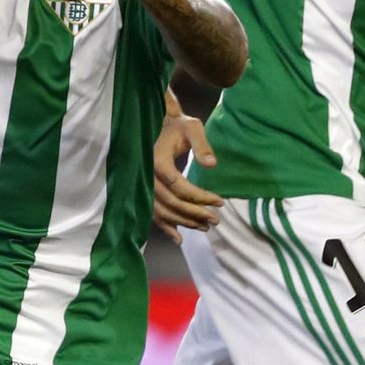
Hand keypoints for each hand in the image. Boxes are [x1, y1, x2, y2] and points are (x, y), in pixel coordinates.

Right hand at [153, 114, 224, 241]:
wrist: (157, 125)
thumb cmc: (177, 126)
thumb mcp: (192, 128)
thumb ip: (202, 145)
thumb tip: (212, 165)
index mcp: (158, 161)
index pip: (179, 186)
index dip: (200, 196)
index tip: (220, 201)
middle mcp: (147, 176)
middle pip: (171, 202)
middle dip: (195, 213)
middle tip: (216, 219)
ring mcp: (144, 185)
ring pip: (162, 211)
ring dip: (183, 222)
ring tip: (204, 227)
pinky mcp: (145, 190)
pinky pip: (153, 212)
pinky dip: (165, 227)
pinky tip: (178, 239)